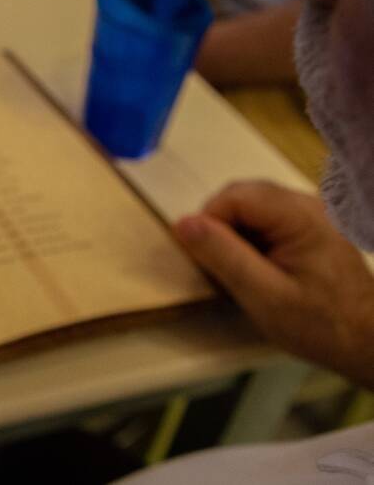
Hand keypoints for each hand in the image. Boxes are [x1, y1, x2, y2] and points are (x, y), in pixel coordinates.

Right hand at [175, 181, 373, 386]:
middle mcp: (309, 204)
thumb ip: (224, 256)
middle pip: (243, 196)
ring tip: (242, 272)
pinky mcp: (313, 226)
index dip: (209, 223)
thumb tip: (182, 223)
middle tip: (221, 269)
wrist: (370, 343)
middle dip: (221, 228)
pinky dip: (253, 239)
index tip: (206, 261)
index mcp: (300, 216)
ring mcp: (314, 213)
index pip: (234, 196)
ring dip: (236, 234)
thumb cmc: (320, 325)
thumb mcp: (264, 296)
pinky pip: (269, 218)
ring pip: (253, 206)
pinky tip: (260, 268)